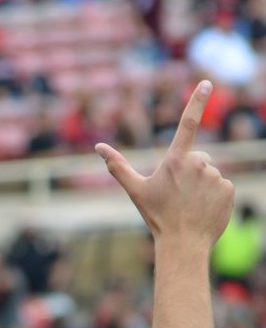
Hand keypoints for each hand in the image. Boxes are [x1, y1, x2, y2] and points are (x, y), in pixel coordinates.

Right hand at [95, 81, 233, 247]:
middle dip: (191, 172)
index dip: (197, 101)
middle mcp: (198, 164)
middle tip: (179, 196)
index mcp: (175, 161)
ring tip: (191, 206)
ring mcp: (215, 176)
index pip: (188, 123)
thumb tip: (98, 147)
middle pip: (198, 159)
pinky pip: (222, 186)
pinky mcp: (229, 189)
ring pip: (210, 174)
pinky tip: (204, 210)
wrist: (183, 245)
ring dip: (202, 186)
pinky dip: (215, 196)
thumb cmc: (157, 217)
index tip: (206, 83)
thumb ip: (118, 166)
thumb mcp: (136, 191)